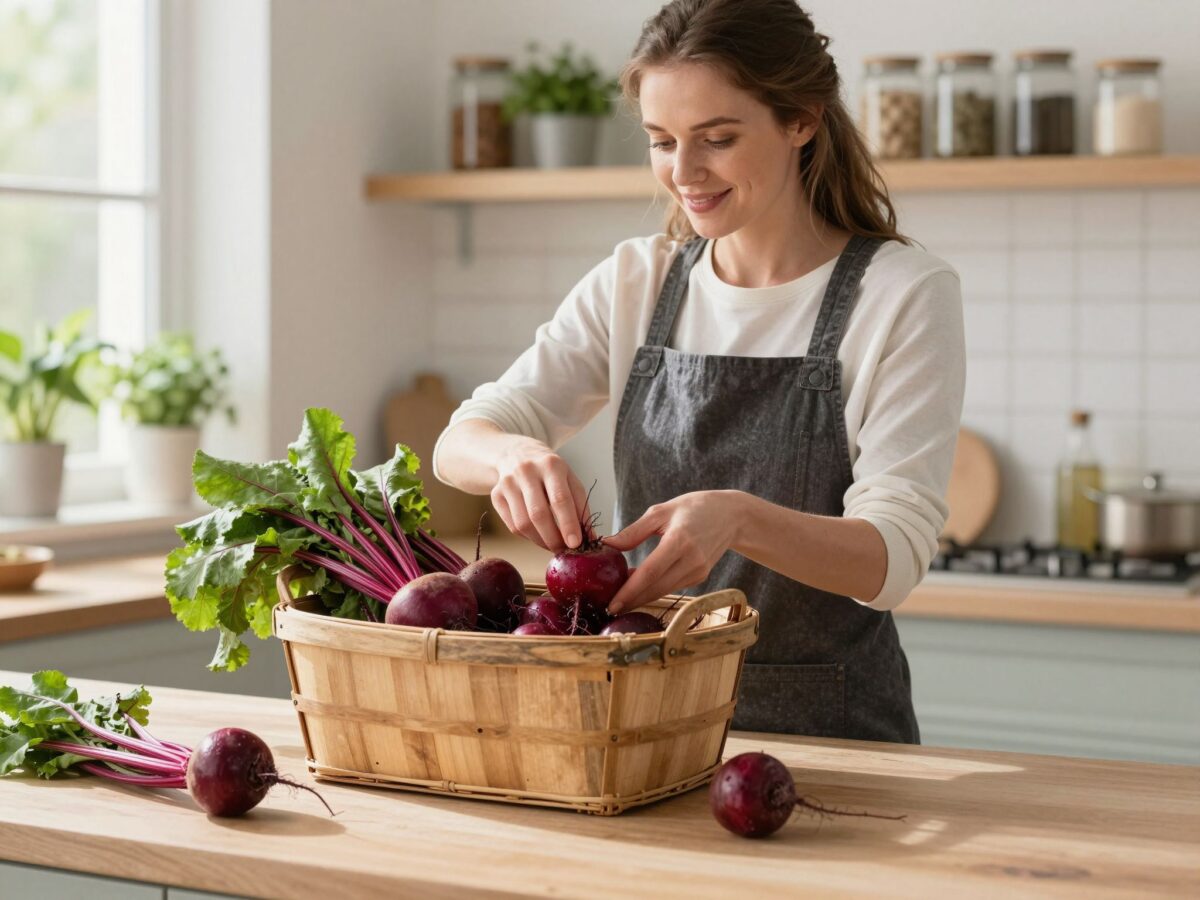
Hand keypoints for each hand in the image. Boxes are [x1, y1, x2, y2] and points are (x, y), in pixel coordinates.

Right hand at [491, 437, 590, 552]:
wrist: (516, 453)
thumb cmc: (549, 471)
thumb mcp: (569, 479)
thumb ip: (580, 507)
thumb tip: (588, 538)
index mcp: (551, 465)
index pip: (560, 499)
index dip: (568, 524)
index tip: (576, 543)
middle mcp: (526, 471)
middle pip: (538, 513)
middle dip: (553, 538)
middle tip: (564, 550)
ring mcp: (508, 483)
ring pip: (523, 523)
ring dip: (540, 541)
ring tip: (552, 545)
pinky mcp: (496, 494)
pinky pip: (512, 525)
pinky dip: (528, 537)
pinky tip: (538, 535)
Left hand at [602, 490, 744, 613]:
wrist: (731, 516)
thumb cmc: (694, 508)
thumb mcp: (661, 511)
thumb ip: (634, 531)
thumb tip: (608, 544)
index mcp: (679, 540)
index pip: (650, 572)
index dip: (630, 590)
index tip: (612, 602)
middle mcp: (691, 560)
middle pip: (656, 588)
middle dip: (632, 600)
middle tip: (610, 607)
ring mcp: (698, 571)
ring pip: (664, 590)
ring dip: (642, 596)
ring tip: (620, 598)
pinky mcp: (701, 577)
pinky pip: (673, 587)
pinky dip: (655, 589)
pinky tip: (641, 587)